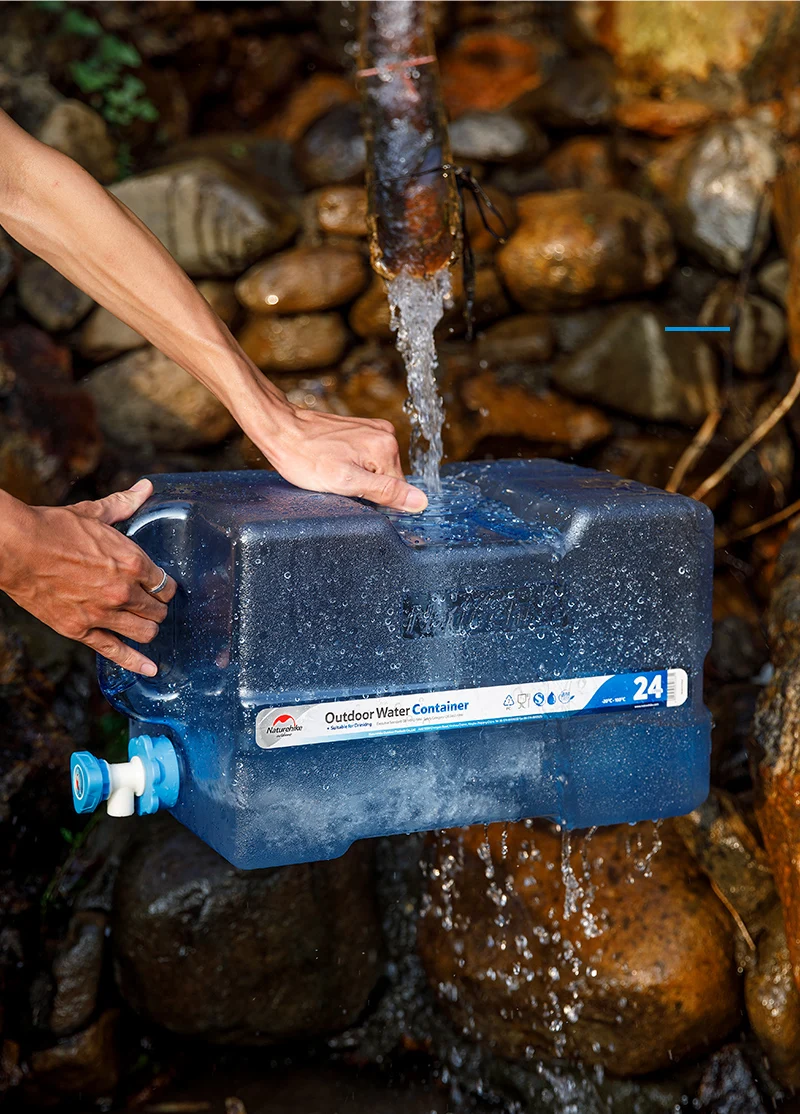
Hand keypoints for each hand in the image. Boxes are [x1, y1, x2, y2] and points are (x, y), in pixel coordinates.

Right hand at [0, 479, 175, 675]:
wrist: (16, 548)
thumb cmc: (54, 528)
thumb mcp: (94, 514)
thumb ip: (123, 505)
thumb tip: (144, 489)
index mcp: (133, 561)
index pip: (166, 584)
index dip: (165, 586)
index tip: (160, 586)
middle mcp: (124, 591)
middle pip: (159, 610)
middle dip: (158, 607)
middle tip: (151, 605)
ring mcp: (103, 613)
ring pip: (146, 632)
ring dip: (149, 628)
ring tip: (144, 624)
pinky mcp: (81, 630)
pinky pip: (116, 652)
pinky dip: (136, 663)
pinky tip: (151, 669)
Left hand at [235, 378, 428, 511]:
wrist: (280, 429)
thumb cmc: (304, 458)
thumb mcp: (344, 483)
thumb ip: (385, 492)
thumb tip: (420, 502)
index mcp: (386, 447)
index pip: (397, 491)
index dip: (373, 500)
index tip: (349, 494)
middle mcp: (386, 434)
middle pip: (388, 479)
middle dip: (366, 487)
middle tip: (338, 483)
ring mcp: (374, 429)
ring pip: (377, 469)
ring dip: (359, 476)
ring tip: (333, 470)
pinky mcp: (362, 428)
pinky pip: (368, 457)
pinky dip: (353, 465)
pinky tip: (334, 462)